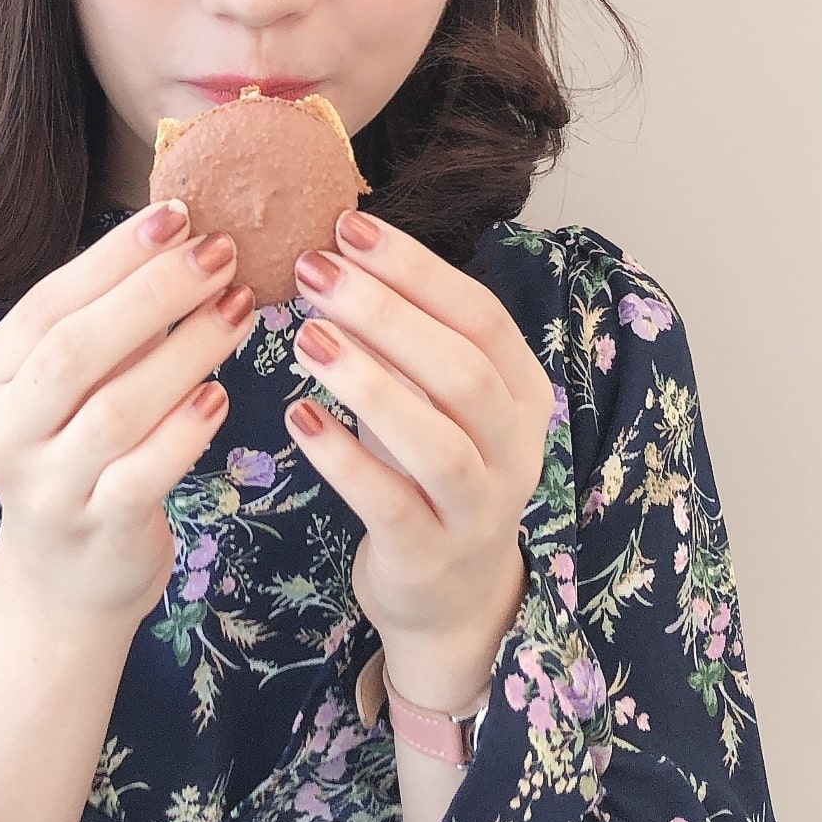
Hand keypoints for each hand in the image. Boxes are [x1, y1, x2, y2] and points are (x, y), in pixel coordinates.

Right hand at [0, 201, 257, 633]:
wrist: (68, 578)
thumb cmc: (80, 453)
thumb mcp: (75, 387)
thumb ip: (111, 323)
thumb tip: (184, 235)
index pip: (49, 304)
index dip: (114, 256)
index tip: (178, 215)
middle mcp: (4, 432)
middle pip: (75, 349)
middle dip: (153, 293)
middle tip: (220, 252)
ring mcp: (46, 486)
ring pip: (115, 409)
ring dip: (186, 352)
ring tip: (239, 310)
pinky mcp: (96, 528)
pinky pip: (144, 472)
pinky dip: (185, 430)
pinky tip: (220, 395)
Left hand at [286, 209, 553, 711]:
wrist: (450, 594)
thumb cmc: (428, 471)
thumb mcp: (432, 399)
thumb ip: (406, 336)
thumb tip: (335, 248)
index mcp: (522, 391)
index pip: (479, 314)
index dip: (414, 268)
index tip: (346, 226)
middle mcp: (515, 447)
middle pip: (460, 369)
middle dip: (385, 314)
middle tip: (313, 272)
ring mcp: (478, 507)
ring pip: (436, 440)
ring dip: (368, 383)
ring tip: (304, 339)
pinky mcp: (431, 555)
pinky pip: (390, 503)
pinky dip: (344, 459)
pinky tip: (298, 419)